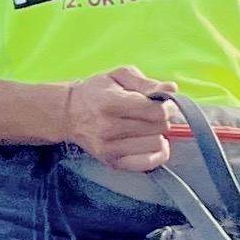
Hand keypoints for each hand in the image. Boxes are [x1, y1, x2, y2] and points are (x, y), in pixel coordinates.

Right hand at [59, 66, 176, 170]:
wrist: (68, 114)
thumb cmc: (97, 91)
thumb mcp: (119, 76)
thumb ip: (146, 82)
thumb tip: (171, 89)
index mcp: (111, 103)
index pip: (155, 111)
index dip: (167, 106)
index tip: (164, 103)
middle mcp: (109, 128)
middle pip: (158, 128)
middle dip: (162, 119)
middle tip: (154, 114)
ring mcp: (109, 148)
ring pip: (156, 145)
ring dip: (158, 135)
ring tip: (148, 127)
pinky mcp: (112, 162)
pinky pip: (147, 164)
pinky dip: (156, 154)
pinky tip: (150, 144)